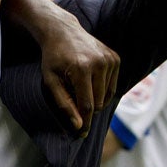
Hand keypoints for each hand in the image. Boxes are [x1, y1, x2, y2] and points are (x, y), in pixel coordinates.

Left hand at [40, 15, 119, 134]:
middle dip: (86, 108)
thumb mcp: (50, 81)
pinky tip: (89, 79)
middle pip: (99, 102)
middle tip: (72, 98)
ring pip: (107, 97)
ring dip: (94, 98)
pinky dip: (102, 89)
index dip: (85, 122)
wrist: (62, 31)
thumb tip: (79, 125)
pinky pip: (112, 86)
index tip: (81, 135)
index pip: (87, 105)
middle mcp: (99, 63)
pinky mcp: (116, 58)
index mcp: (81, 69)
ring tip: (79, 85)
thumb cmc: (53, 58)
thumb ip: (64, 103)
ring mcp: (110, 60)